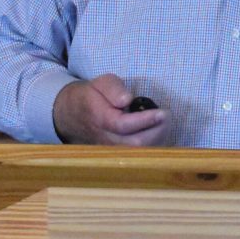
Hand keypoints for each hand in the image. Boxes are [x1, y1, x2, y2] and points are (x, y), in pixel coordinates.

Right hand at [52, 74, 171, 145]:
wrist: (72, 114)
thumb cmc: (92, 96)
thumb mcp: (100, 83)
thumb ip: (113, 88)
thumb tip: (127, 99)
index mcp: (100, 118)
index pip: (124, 125)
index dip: (146, 120)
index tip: (162, 112)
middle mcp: (106, 138)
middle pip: (135, 145)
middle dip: (156, 132)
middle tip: (167, 117)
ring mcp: (111, 149)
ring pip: (139, 153)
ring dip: (157, 139)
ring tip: (164, 123)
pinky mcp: (117, 154)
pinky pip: (139, 155)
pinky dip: (153, 145)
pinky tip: (158, 132)